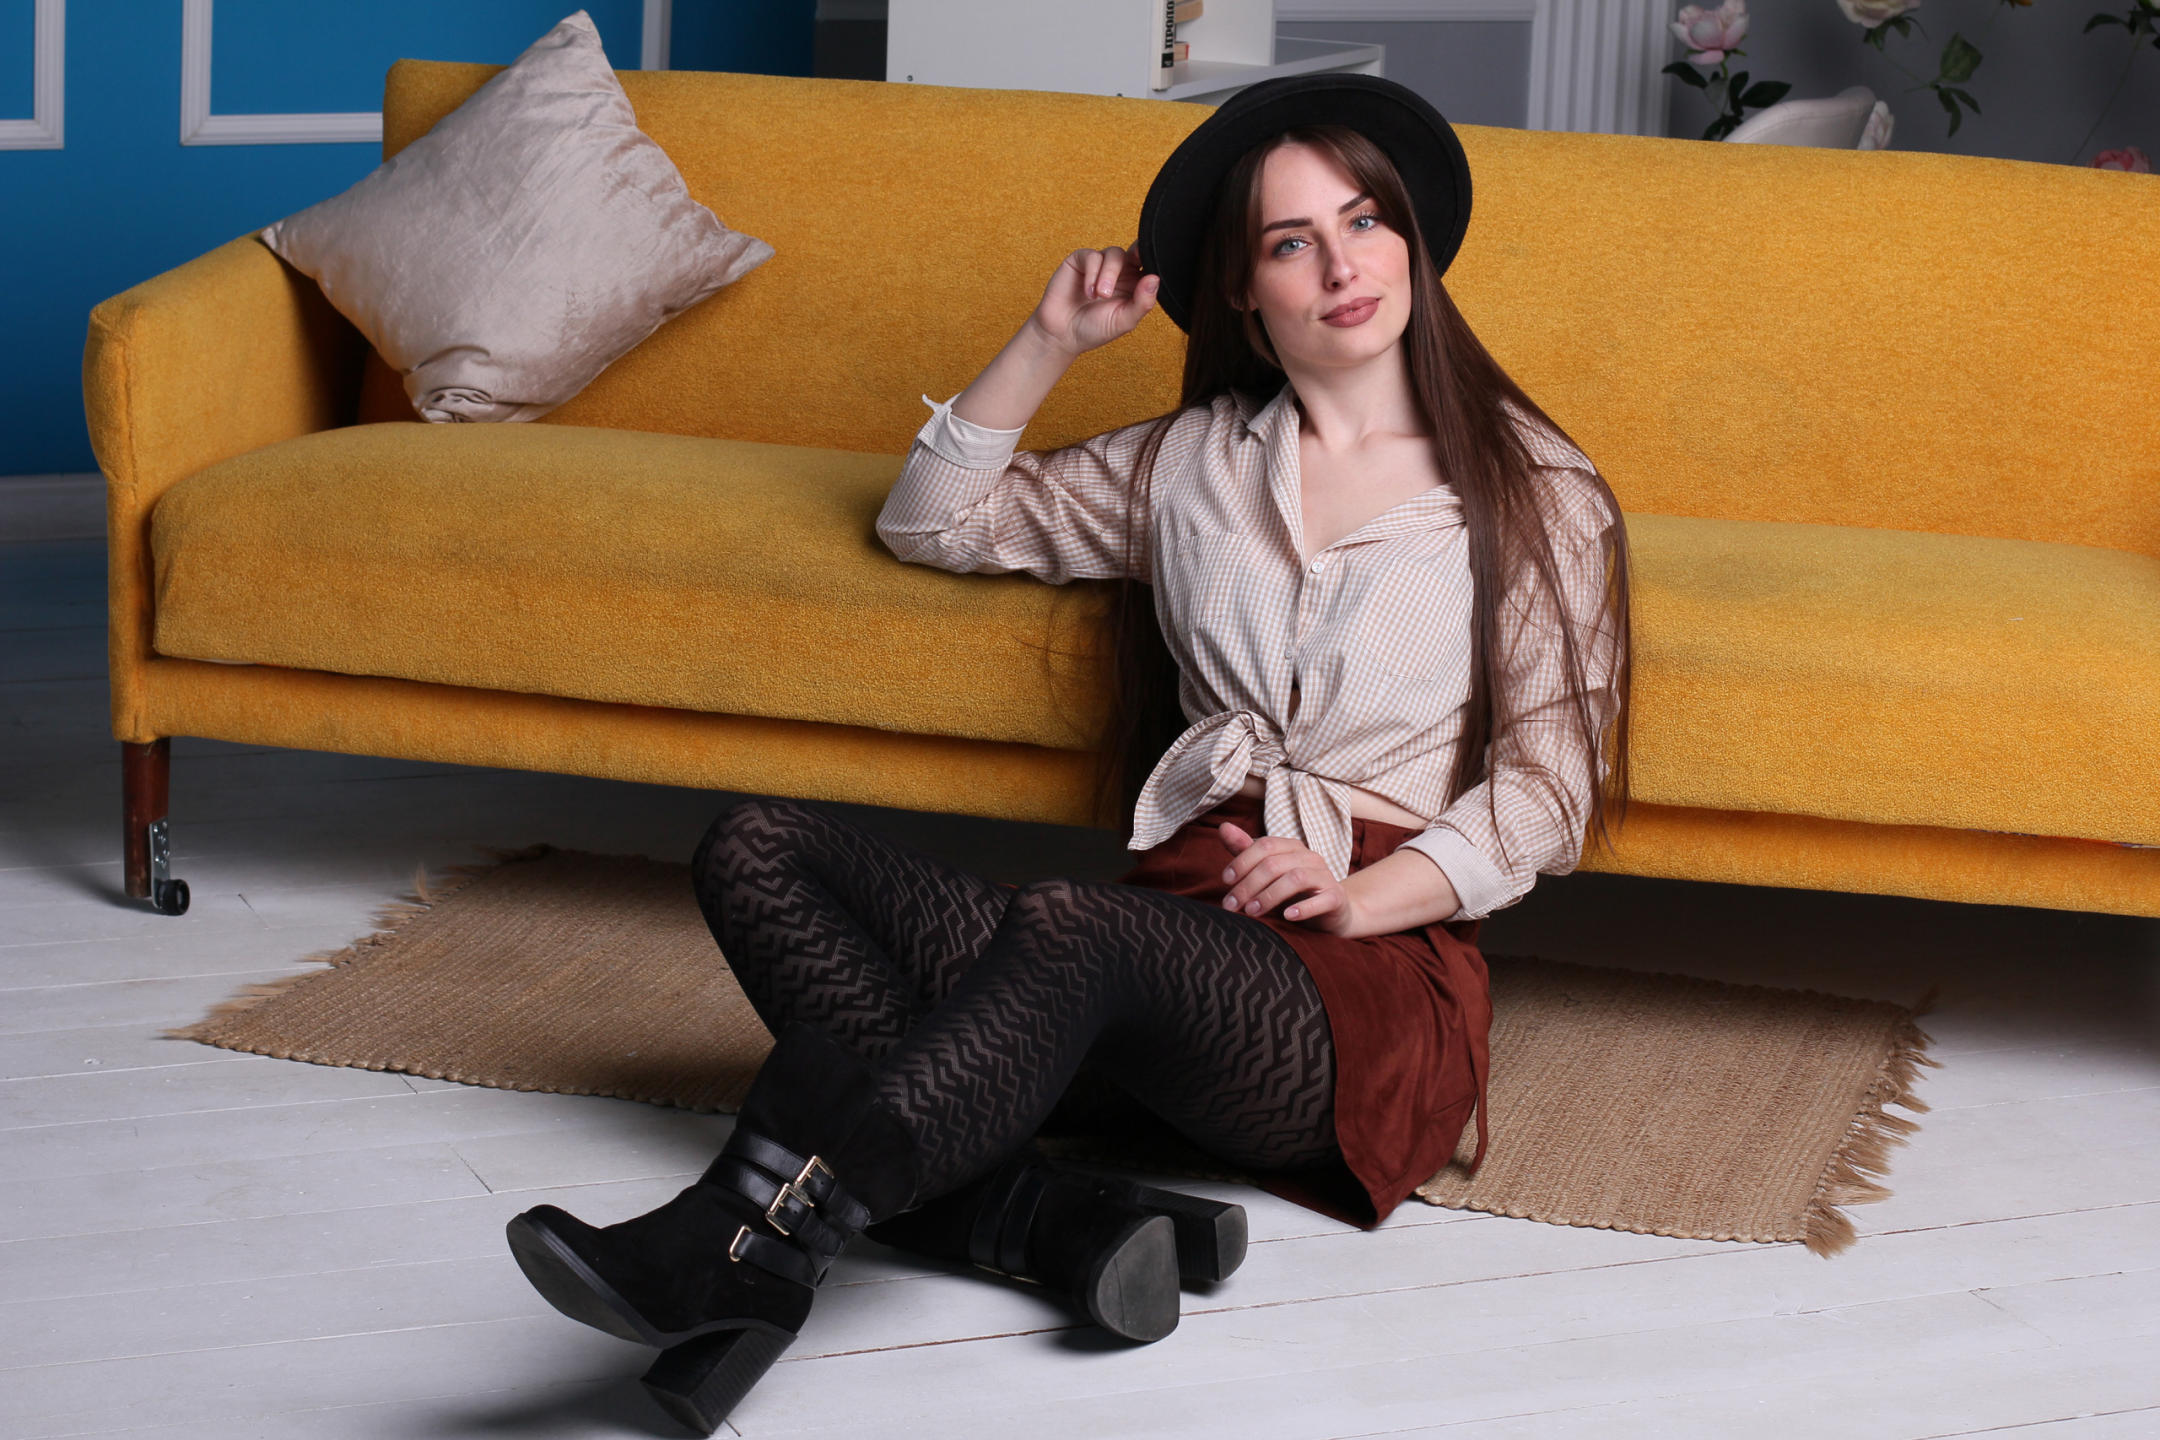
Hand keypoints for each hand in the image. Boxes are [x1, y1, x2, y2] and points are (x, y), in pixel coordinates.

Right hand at [1029, 240, 1159, 357]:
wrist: (1062, 334)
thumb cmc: (1095, 329)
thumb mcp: (1124, 321)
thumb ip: (1142, 302)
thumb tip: (1154, 279)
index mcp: (1135, 284)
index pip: (1149, 265)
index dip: (1153, 261)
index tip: (1150, 268)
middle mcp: (1120, 271)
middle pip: (1135, 253)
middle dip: (1137, 256)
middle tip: (1134, 265)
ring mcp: (1100, 264)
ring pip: (1114, 253)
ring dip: (1109, 274)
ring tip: (1101, 295)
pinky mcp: (1081, 260)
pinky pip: (1093, 256)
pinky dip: (1092, 274)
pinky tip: (1088, 293)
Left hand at [1215, 820, 1359, 936]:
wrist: (1332, 911)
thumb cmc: (1294, 891)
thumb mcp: (1268, 871)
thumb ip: (1245, 851)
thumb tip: (1223, 827)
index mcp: (1292, 847)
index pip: (1264, 846)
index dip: (1242, 861)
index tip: (1225, 881)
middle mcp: (1310, 857)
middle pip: (1274, 864)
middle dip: (1248, 885)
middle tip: (1231, 905)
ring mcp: (1325, 876)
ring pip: (1295, 879)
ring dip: (1269, 896)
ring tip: (1252, 911)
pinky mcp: (1336, 898)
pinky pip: (1322, 900)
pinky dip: (1304, 908)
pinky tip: (1287, 916)